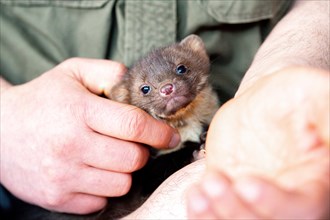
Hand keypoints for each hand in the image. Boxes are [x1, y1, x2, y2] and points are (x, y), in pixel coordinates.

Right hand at [0, 58, 179, 213]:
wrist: (0, 130)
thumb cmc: (42, 99)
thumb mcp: (73, 72)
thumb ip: (109, 73)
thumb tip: (139, 86)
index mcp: (78, 111)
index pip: (134, 126)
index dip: (160, 132)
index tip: (170, 136)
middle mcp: (70, 145)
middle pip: (133, 159)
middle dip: (142, 152)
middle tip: (132, 143)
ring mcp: (63, 175)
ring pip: (121, 183)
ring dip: (124, 171)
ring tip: (110, 156)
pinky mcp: (57, 197)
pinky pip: (101, 202)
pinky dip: (104, 189)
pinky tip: (93, 172)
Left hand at [186, 67, 328, 218]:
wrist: (260, 105)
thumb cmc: (292, 98)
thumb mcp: (315, 95)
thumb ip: (327, 115)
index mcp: (316, 181)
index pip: (304, 208)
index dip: (274, 203)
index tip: (247, 184)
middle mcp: (286, 196)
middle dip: (235, 210)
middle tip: (213, 184)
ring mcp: (255, 199)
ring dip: (214, 215)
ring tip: (197, 193)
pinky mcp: (230, 194)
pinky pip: (216, 215)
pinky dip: (202, 214)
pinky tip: (194, 198)